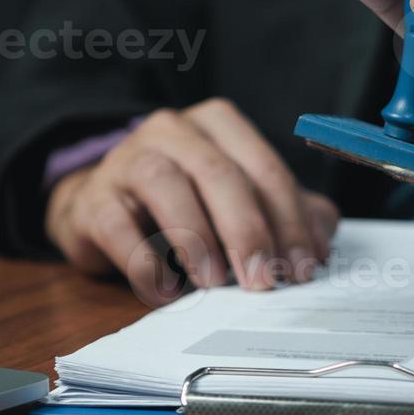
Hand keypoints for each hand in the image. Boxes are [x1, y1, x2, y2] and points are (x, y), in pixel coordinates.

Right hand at [45, 98, 338, 302]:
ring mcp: (126, 158)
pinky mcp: (93, 198)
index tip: (302, 268)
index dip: (288, 220)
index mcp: (217, 125)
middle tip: (262, 280)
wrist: (103, 212)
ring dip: (195, 236)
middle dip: (247, 230)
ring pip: (165, 184)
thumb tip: (320, 242)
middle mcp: (172, 130)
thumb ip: (287, 215)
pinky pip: (116, 224)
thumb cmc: (185, 206)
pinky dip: (144, 261)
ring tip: (213, 281)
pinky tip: (165, 289)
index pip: (263, 168)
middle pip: (218, 172)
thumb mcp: (241, 204)